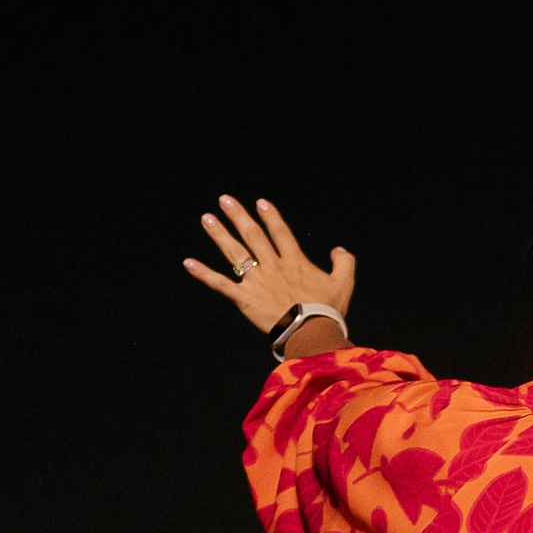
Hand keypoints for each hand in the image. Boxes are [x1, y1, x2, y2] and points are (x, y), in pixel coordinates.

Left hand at [183, 195, 355, 333]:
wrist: (310, 333)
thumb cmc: (327, 310)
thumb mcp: (343, 283)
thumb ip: (344, 262)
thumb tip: (339, 249)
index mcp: (295, 262)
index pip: (280, 233)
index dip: (271, 216)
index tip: (260, 202)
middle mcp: (273, 266)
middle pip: (253, 236)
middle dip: (238, 216)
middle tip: (225, 199)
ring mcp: (256, 281)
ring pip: (235, 253)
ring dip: (219, 235)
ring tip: (207, 219)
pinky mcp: (244, 298)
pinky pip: (220, 284)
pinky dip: (204, 274)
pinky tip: (188, 263)